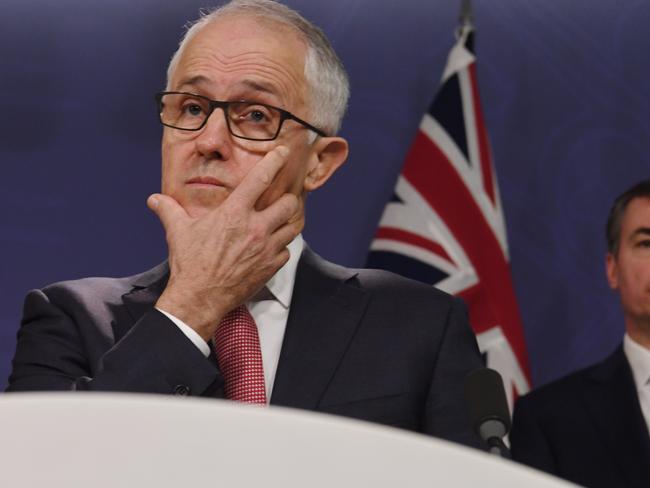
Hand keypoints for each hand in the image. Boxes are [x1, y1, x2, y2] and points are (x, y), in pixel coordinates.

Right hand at [147, 146, 300, 340]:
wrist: (199, 298)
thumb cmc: (189, 263)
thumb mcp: (178, 232)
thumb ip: (168, 210)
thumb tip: (154, 199)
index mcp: (234, 213)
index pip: (261, 179)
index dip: (275, 161)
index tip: (283, 152)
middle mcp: (255, 227)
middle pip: (288, 203)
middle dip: (288, 198)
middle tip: (282, 199)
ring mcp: (266, 248)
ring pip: (293, 227)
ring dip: (289, 221)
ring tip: (282, 220)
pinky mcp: (271, 266)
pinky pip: (287, 251)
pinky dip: (282, 247)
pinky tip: (273, 247)